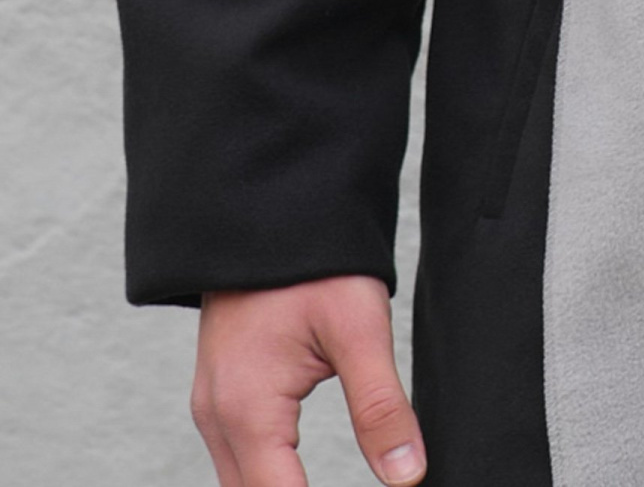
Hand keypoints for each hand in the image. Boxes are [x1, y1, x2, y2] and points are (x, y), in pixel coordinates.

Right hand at [193, 276, 426, 486]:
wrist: (268, 207)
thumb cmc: (314, 261)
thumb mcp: (359, 327)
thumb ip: (381, 406)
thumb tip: (407, 476)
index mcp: (248, 411)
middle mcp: (218, 419)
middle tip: (376, 485)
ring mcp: (213, 408)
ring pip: (242, 486)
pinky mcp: (221, 396)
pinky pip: (239, 462)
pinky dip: (268, 481)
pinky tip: (297, 484)